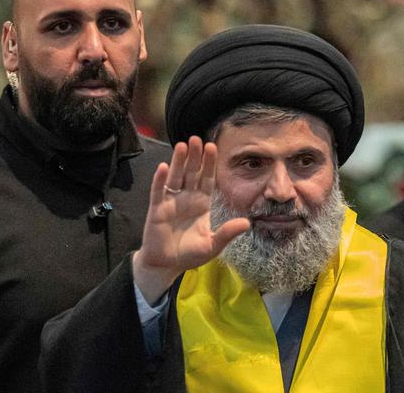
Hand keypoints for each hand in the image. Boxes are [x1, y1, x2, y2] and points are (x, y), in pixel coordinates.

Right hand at [133, 136, 249, 303]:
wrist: (166, 265)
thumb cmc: (189, 254)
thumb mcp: (212, 245)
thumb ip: (227, 233)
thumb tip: (247, 223)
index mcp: (201, 204)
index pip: (207, 179)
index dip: (209, 164)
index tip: (212, 147)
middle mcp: (186, 198)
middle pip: (191, 173)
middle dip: (194, 157)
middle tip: (196, 138)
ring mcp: (170, 202)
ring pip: (175, 177)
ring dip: (178, 162)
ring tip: (182, 145)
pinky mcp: (156, 209)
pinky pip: (158, 192)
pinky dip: (160, 180)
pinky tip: (163, 167)